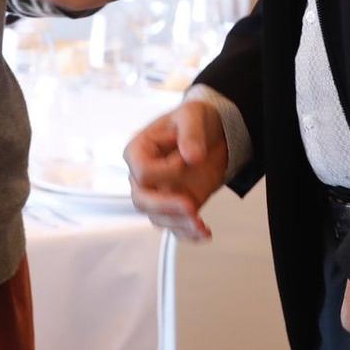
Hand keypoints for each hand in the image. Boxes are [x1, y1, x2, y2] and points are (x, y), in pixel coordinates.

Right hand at [125, 99, 227, 239]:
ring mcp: (156, 194)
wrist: (211, 134)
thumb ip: (190, 134)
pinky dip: (189, 233)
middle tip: (191, 208)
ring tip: (202, 226)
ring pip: (158, 218)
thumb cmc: (193, 121)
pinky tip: (204, 233)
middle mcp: (141, 176)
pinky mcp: (173, 208)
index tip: (186, 161)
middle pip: (142, 200)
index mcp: (138, 151)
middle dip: (166, 207)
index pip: (142, 170)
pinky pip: (174, 226)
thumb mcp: (193, 116)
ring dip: (180, 224)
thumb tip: (192, 157)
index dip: (165, 170)